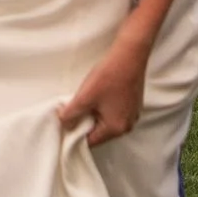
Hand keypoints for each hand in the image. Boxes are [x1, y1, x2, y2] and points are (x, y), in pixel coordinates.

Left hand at [58, 28, 147, 146]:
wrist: (129, 55)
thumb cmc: (109, 76)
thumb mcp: (84, 97)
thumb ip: (70, 115)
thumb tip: (64, 125)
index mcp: (116, 128)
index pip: (90, 141)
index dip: (75, 134)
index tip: (66, 124)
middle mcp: (127, 125)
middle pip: (99, 132)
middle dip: (85, 122)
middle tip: (75, 109)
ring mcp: (132, 114)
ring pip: (106, 121)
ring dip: (94, 113)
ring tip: (86, 99)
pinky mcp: (133, 104)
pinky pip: (115, 112)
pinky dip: (104, 107)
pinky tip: (98, 93)